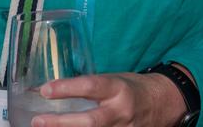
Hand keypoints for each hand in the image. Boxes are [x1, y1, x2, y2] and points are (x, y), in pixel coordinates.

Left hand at [31, 71, 188, 126]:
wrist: (164, 103)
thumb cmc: (132, 88)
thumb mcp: (113, 79)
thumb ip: (89, 87)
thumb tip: (53, 90)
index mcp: (118, 88)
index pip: (90, 86)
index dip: (67, 88)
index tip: (45, 90)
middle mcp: (121, 111)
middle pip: (90, 121)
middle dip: (62, 123)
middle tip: (38, 121)